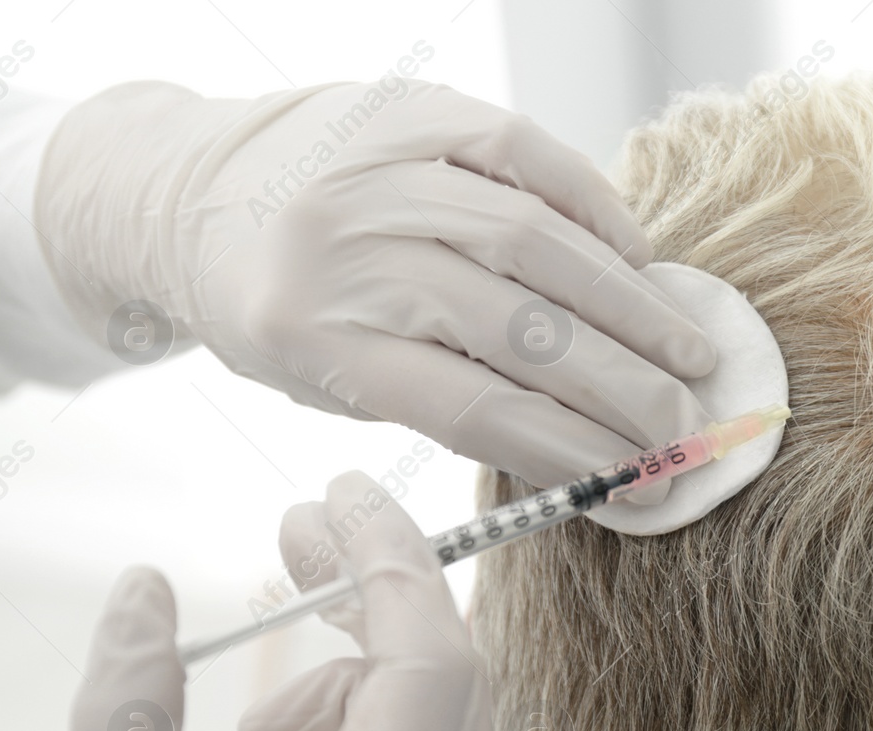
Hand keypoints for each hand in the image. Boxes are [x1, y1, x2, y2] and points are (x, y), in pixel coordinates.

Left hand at [35, 75, 715, 499]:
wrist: (184, 187)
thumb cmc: (274, 307)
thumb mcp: (329, 381)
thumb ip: (442, 400)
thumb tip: (584, 435)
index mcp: (318, 337)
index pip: (476, 408)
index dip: (571, 450)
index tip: (639, 481)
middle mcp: (349, 249)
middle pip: (520, 330)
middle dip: (623, 389)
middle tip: (687, 429)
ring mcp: (381, 170)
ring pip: (537, 243)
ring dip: (631, 306)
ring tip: (689, 353)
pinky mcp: (412, 108)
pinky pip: (528, 154)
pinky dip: (594, 209)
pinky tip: (640, 262)